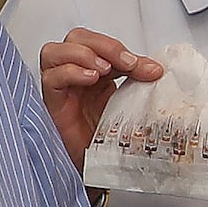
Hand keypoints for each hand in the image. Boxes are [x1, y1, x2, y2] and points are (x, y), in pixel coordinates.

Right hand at [34, 28, 158, 160]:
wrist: (97, 167)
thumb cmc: (107, 137)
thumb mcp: (128, 102)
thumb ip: (137, 81)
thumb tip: (156, 68)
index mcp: (93, 70)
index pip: (100, 43)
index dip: (123, 49)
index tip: (149, 68)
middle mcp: (74, 74)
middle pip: (76, 38)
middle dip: (104, 46)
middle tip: (126, 64)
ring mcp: (60, 87)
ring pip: (54, 51)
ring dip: (83, 54)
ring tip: (104, 70)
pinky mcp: (51, 102)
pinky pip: (51, 77)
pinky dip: (70, 72)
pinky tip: (90, 79)